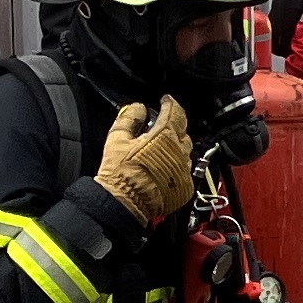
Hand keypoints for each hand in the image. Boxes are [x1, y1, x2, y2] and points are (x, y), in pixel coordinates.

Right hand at [94, 96, 196, 223]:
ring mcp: (184, 170)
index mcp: (164, 137)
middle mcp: (179, 152)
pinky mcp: (186, 185)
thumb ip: (129, 119)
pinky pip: (185, 170)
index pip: (175, 112)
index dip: (170, 103)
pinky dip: (175, 166)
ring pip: (186, 151)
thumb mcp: (117, 139)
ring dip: (174, 148)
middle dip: (172, 127)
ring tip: (157, 151)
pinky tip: (161, 168)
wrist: (124, 202)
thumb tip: (138, 108)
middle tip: (158, 129)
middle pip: (182, 132)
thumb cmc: (119, 173)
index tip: (166, 101)